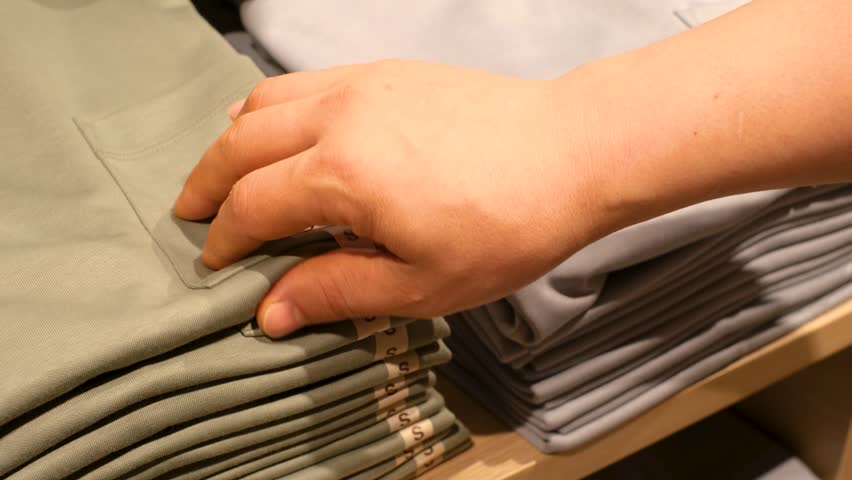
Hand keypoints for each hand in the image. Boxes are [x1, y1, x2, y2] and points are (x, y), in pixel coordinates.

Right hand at [173, 60, 607, 336]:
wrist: (571, 152)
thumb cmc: (505, 226)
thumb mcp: (420, 283)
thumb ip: (335, 291)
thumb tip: (269, 312)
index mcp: (341, 174)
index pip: (253, 206)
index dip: (225, 239)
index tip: (215, 263)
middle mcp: (338, 116)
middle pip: (241, 144)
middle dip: (208, 182)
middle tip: (192, 214)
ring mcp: (362, 84)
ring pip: (266, 101)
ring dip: (234, 139)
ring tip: (226, 171)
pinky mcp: (387, 71)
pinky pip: (306, 81)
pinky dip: (274, 107)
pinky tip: (281, 129)